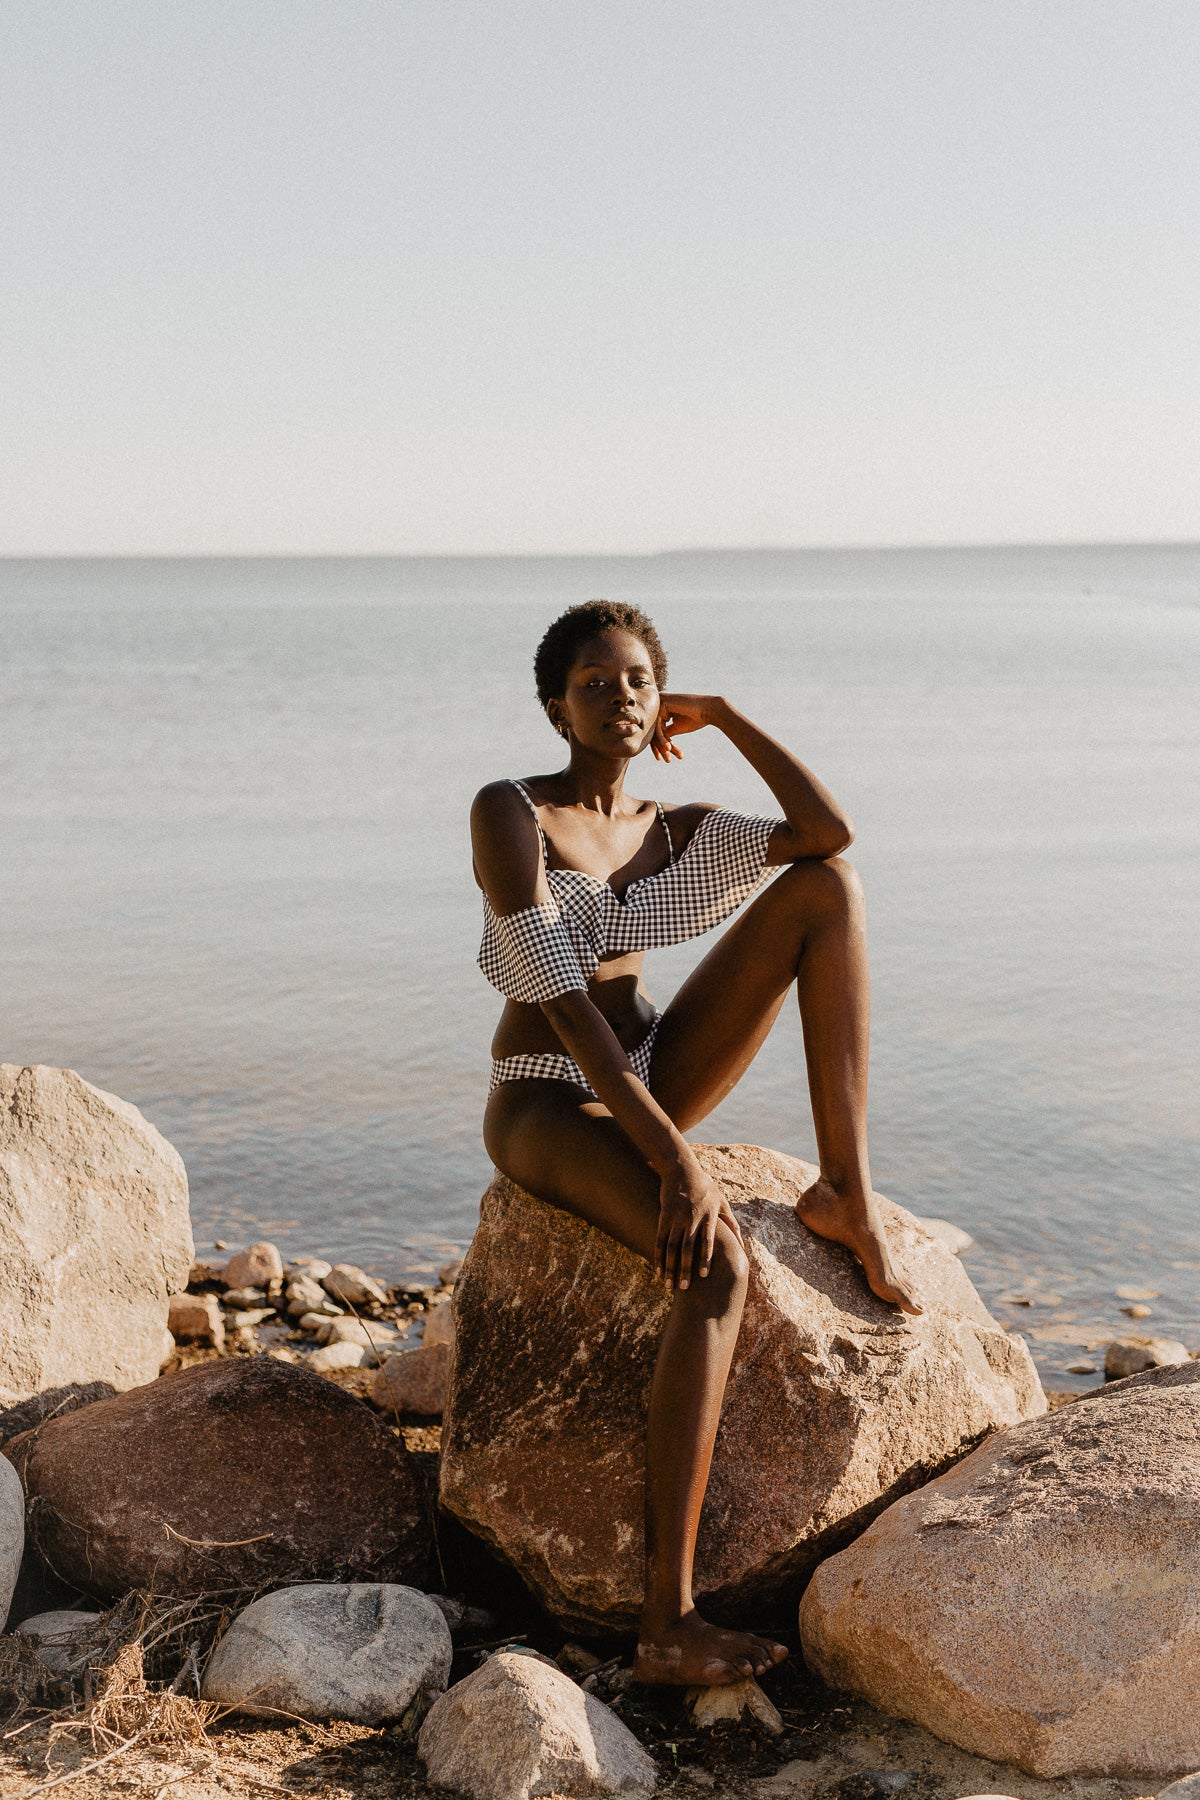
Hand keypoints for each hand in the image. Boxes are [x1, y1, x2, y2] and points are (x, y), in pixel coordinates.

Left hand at [652, 693, 723, 762]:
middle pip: (654, 731)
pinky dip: (662, 738)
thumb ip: (666, 732)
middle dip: (661, 748)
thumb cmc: (696, 719)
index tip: (667, 759)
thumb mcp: (677, 728)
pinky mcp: (662, 703)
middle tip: (668, 760)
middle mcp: (659, 704)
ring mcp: (659, 702)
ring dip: (662, 746)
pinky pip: (657, 725)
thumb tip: (656, 741)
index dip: (660, 746)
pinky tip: (668, 748)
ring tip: (669, 757)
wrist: (708, 710)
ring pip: (655, 730)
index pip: (657, 730)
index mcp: (663, 709)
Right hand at [654, 1155, 743, 1290]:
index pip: (707, 1241)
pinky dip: (658, 1256)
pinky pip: (660, 1240)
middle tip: (683, 1288)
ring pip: (671, 1247)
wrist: (681, 1169)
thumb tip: (743, 1245)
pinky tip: (658, 1271)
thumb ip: (732, 1224)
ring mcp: (676, 1218)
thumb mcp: (722, 1202)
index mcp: (708, 1216)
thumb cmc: (706, 1187)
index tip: (704, 1276)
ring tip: (668, 1285)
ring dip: (669, 1267)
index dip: (705, 1258)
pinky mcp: (663, 1216)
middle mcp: (691, 1218)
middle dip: (684, 1269)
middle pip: (687, 1248)